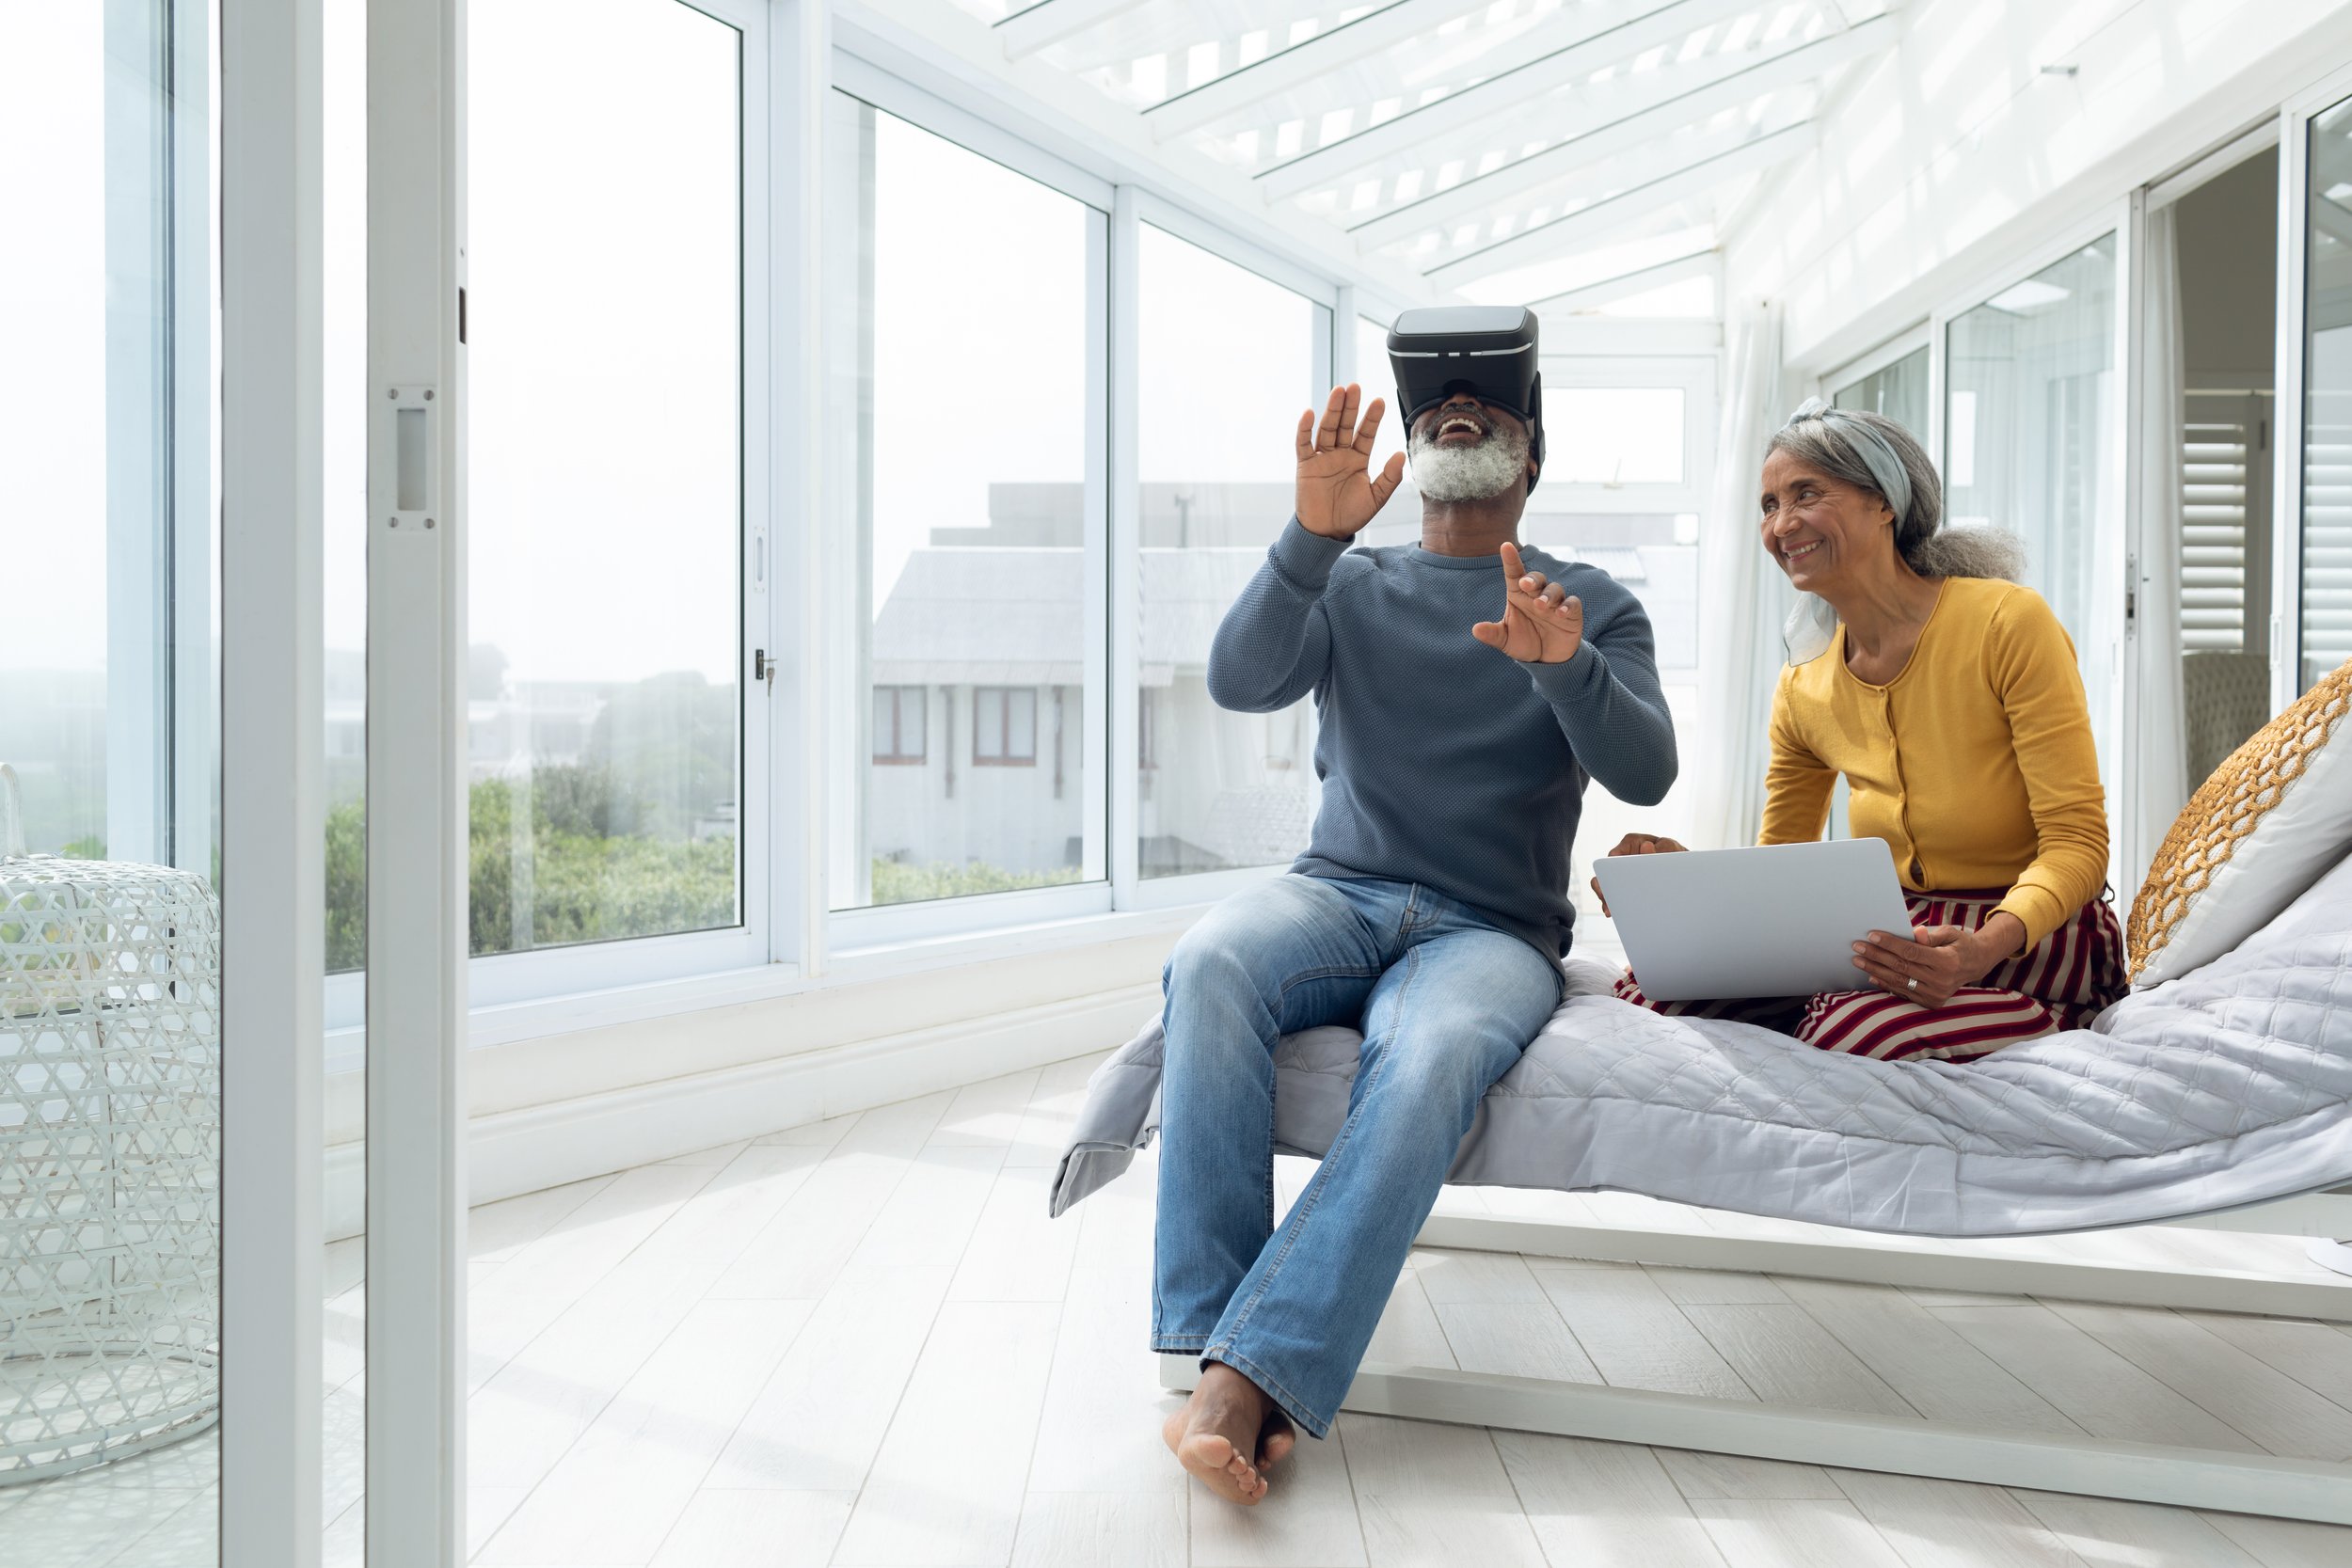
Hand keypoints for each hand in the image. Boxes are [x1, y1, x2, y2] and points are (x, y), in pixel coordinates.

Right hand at [1296, 384, 1406, 539]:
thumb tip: (1402, 454)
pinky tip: (1308, 413)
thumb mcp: (1376, 498)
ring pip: (1327, 429)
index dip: (1372, 418)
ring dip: (1332, 411)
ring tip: (1338, 392)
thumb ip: (1389, 477)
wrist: (1326, 532)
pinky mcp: (1305, 465)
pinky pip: (1303, 444)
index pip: (1366, 433)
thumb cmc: (1350, 516)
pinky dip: (1304, 429)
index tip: (1380, 401)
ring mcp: (1322, 458)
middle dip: (1350, 406)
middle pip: (1345, 425)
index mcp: (1358, 459)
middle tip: (1355, 387)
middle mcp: (1340, 454)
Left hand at [1472, 543, 1584, 662]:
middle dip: (1532, 579)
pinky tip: (1561, 612)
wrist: (1547, 659)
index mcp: (1518, 595)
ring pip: (1555, 589)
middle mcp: (1537, 595)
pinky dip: (1568, 605)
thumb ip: (1492, 634)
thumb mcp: (1505, 640)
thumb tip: (1476, 629)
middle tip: (1525, 584)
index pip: (1514, 573)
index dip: (1511, 559)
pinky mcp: (1571, 612)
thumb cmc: (1524, 642)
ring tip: (1541, 605)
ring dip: (1548, 595)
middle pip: (1536, 578)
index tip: (1505, 546)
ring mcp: (1556, 602)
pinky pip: (1572, 603)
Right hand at [1589, 832, 1686, 915]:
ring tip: (1610, 909)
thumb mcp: (1671, 849)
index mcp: (1631, 843)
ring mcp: (1623, 872)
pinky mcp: (1626, 885)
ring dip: (1607, 897)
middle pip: (1606, 871)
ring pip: (1608, 885)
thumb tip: (1646, 846)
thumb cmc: (1675, 854)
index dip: (1608, 867)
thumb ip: (1661, 848)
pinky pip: (1616, 894)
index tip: (1608, 878)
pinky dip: (1615, 903)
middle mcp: (1623, 857)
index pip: (1615, 854)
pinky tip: (1615, 912)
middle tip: (1605, 897)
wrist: (1684, 869)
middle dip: (1604, 885)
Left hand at [1850, 913, 2022, 1007]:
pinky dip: (1886, 984)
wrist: (1976, 964)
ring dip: (1876, 971)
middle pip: (1901, 967)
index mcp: (1947, 962)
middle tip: (1857, 947)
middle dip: (1876, 956)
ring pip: (1899, 982)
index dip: (1889, 944)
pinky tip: (1872, 976)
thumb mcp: (1950, 933)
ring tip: (1859, 960)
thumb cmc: (1959, 944)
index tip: (1871, 935)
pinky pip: (1904, 993)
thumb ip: (1932, 935)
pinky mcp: (1931, 1002)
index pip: (1911, 952)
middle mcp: (1942, 982)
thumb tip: (1915, 933)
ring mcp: (1936, 995)